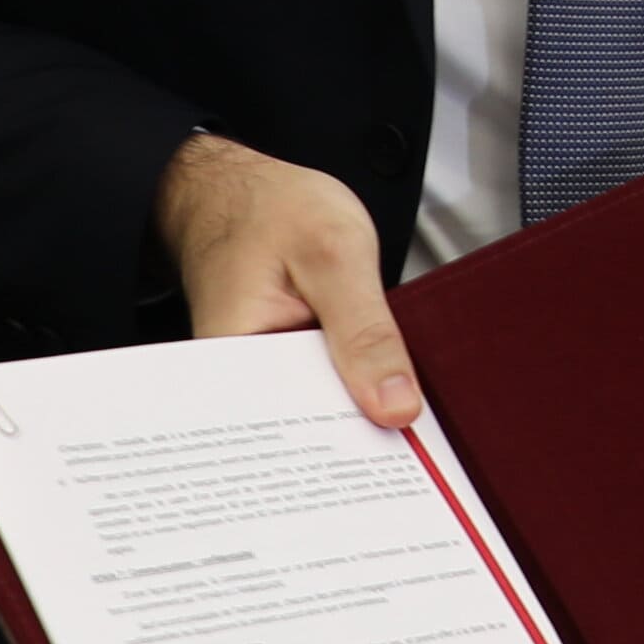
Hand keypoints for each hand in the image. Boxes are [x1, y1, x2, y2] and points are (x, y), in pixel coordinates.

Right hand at [154, 132, 419, 425]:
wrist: (242, 186)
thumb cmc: (270, 208)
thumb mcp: (335, 254)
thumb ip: (365, 332)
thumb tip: (395, 407)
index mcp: (234, 358)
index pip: (290, 434)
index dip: (347, 449)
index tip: (398, 458)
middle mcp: (239, 380)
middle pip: (305, 433)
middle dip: (357, 436)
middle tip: (409, 435)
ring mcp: (261, 375)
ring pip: (318, 414)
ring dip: (357, 410)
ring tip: (398, 411)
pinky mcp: (283, 365)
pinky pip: (320, 391)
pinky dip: (350, 387)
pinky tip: (377, 382)